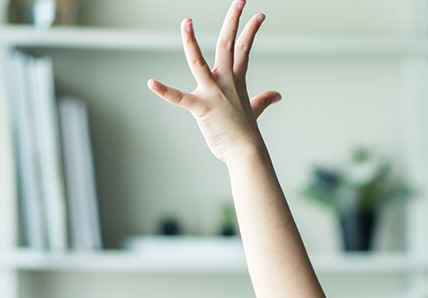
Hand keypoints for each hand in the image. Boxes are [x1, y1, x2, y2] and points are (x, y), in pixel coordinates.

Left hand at [147, 0, 280, 162]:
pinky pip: (180, 98)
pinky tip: (151, 82)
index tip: (259, 14)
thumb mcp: (254, 111)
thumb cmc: (245, 134)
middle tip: (240, 0)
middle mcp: (225, 82)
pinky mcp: (201, 108)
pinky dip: (165, 91)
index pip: (244, 49)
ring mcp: (213, 93)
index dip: (251, 30)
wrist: (245, 153)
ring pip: (199, 62)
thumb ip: (263, 100)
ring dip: (191, 42)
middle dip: (233, 20)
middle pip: (227, 44)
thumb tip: (276, 95)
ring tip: (186, 22)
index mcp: (235, 81)